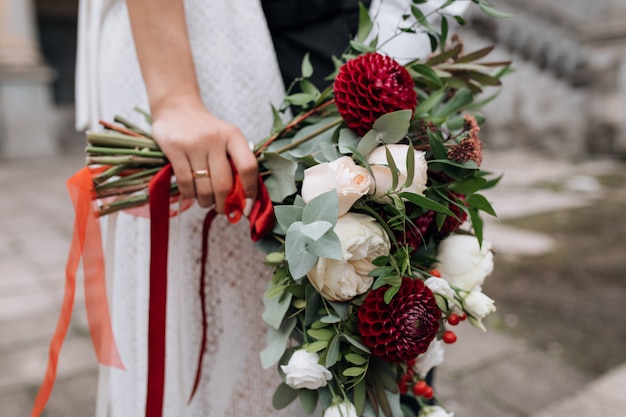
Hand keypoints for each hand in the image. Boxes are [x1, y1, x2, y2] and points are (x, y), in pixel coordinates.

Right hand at [151, 97, 257, 212]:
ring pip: (204, 187)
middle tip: (223, 209)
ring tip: (206, 200)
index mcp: (233, 136)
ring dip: (206, 202)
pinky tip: (192, 193)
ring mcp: (193, 144)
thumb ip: (237, 163)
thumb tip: (245, 200)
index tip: (246, 206)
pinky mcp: (174, 149)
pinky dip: (191, 195)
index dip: (249, 191)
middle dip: (224, 204)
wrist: (176, 108)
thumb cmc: (206, 130)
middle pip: (224, 184)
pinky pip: (185, 183)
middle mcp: (215, 138)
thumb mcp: (227, 138)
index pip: (248, 167)